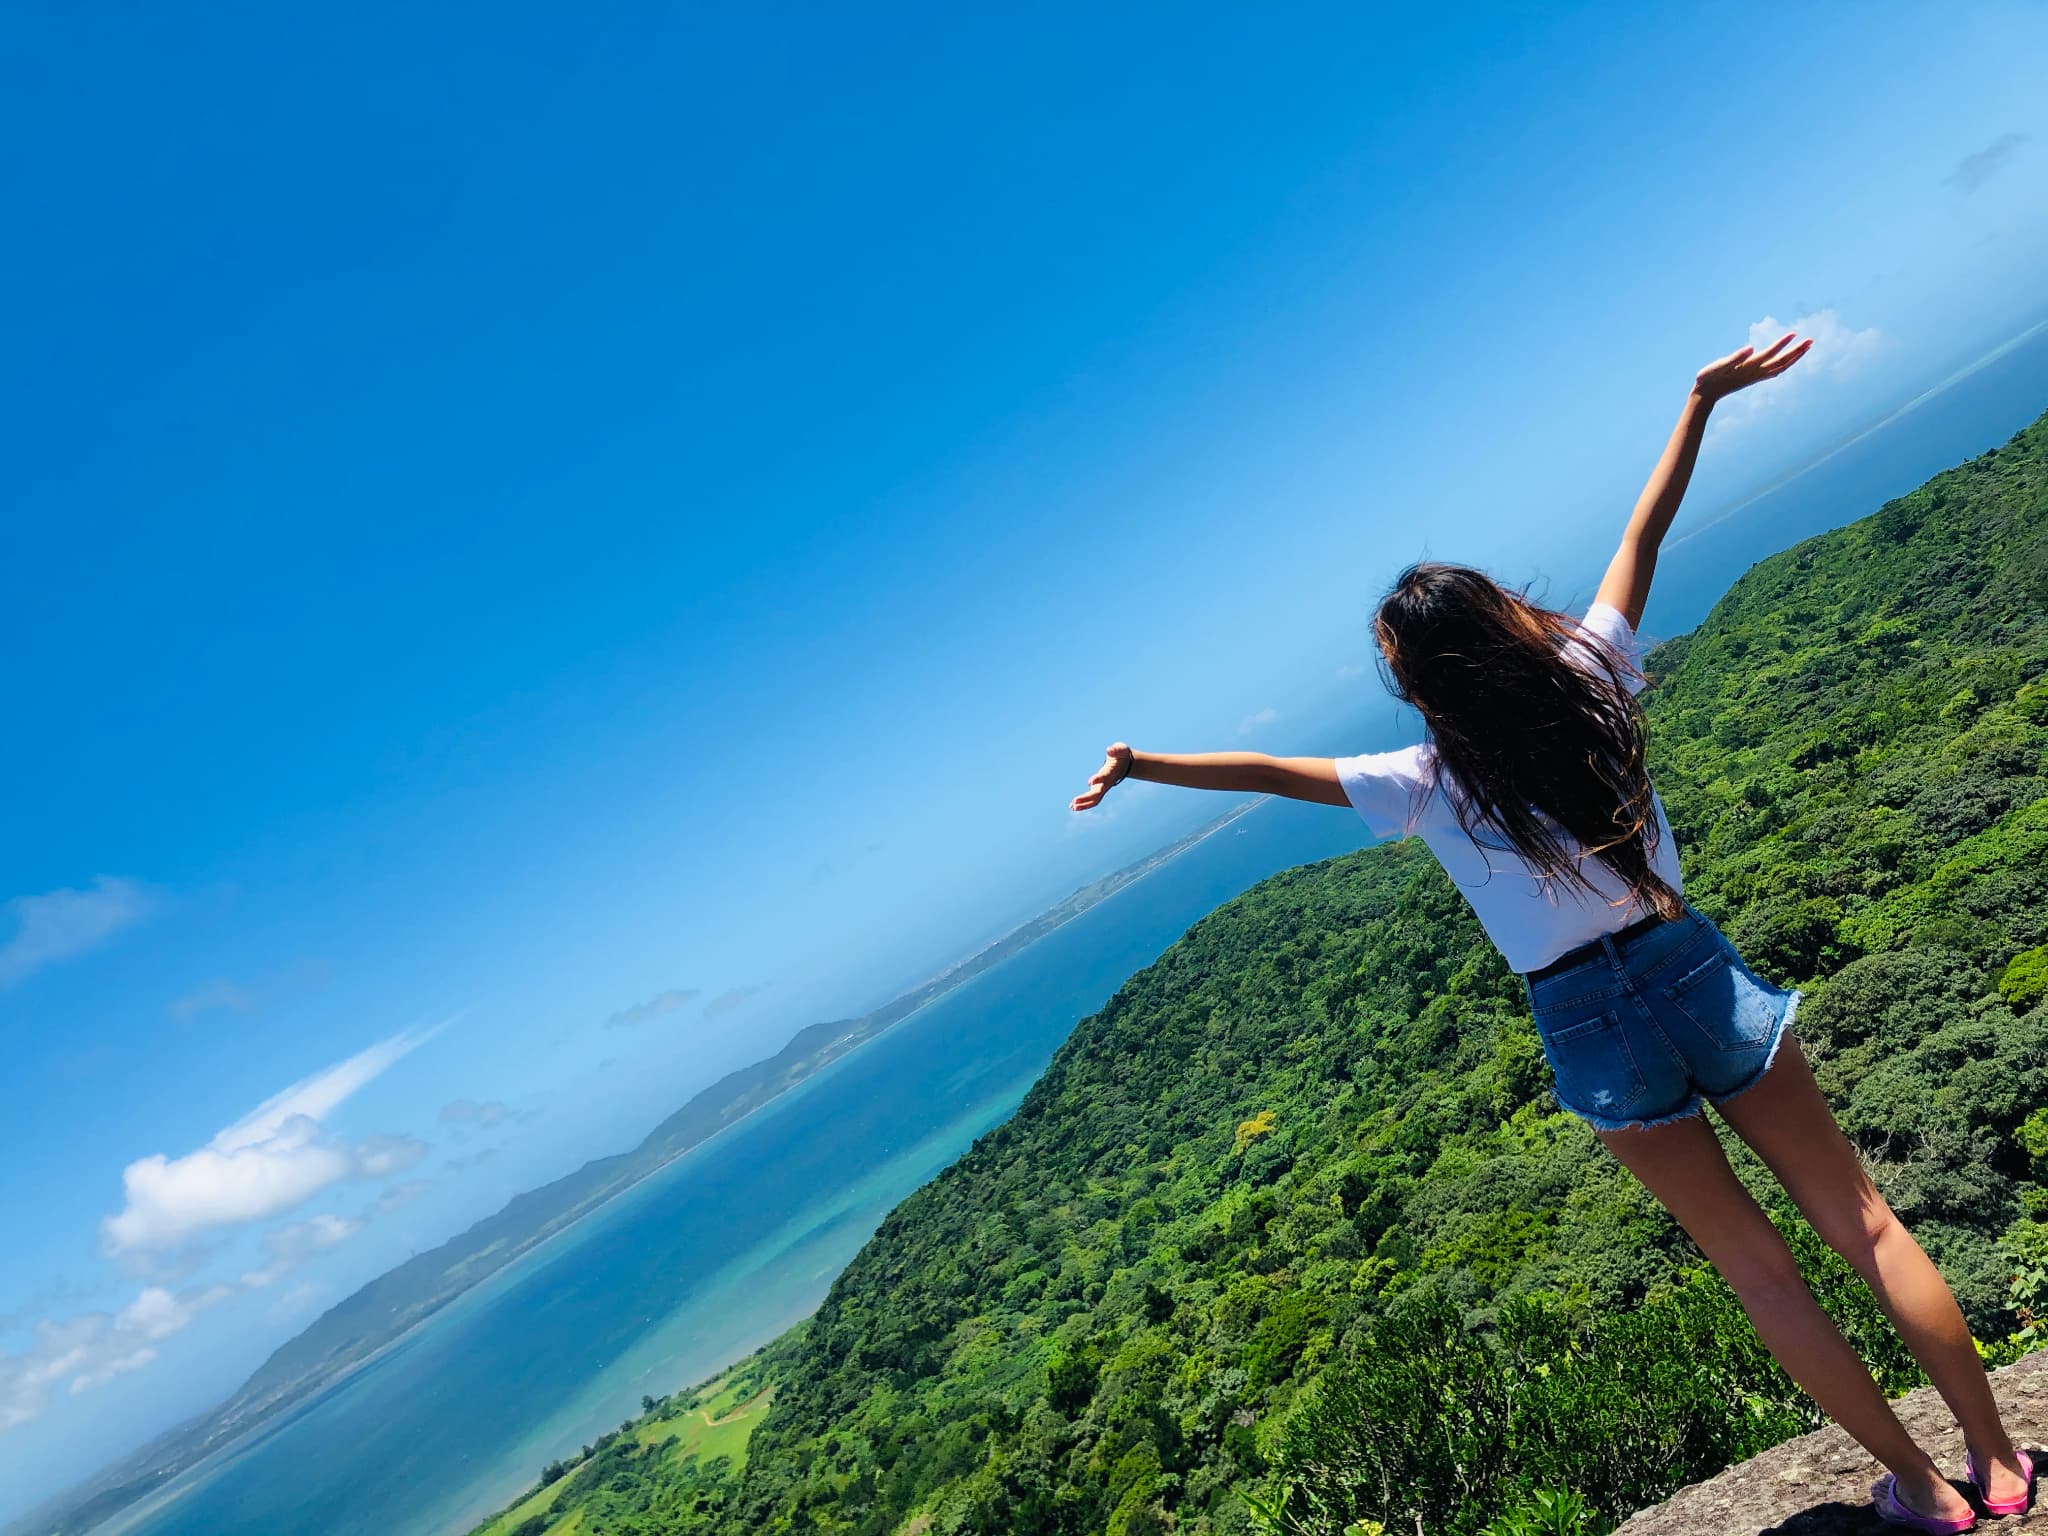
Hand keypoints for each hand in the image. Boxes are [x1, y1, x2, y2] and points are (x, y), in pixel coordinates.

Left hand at [1070, 742, 1133, 810]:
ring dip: (1084, 804)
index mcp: (1111, 772)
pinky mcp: (1100, 790)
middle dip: (1086, 797)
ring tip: (1072, 807)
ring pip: (1095, 800)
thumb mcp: (1121, 749)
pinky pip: (1092, 800)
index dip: (1098, 779)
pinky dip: (1083, 804)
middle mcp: (1107, 783)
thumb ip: (1116, 750)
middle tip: (1074, 800)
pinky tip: (1073, 807)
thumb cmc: (1121, 755)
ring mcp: (1104, 788)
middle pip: (1098, 793)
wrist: (1126, 765)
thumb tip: (1109, 750)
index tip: (1089, 782)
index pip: (1105, 777)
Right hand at [1692, 331, 1813, 402]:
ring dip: (1795, 357)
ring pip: (1781, 367)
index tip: (1794, 334)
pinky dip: (1785, 366)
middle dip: (1797, 351)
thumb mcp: (1719, 366)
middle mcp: (1756, 372)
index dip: (1782, 344)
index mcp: (1749, 366)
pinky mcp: (1753, 379)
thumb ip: (1735, 357)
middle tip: (1811, 340)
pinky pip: (1774, 372)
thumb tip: (1751, 348)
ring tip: (1805, 347)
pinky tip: (1788, 362)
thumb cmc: (1709, 378)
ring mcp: (1756, 377)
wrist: (1705, 395)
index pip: (1770, 353)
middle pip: (1782, 361)